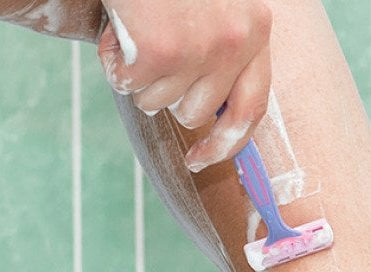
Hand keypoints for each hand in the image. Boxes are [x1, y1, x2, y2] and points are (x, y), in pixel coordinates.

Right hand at [98, 0, 272, 171]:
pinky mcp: (162, 52)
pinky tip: (120, 30)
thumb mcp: (214, 9)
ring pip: (159, 103)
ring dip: (139, 75)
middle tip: (153, 49)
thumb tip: (208, 117)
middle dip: (167, 91)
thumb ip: (222, 54)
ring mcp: (201, 48)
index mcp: (256, 29)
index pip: (252, 108)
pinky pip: (128, 86)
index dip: (225, 143)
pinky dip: (114, 63)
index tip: (198, 158)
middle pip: (195, 112)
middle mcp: (237, 41)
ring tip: (139, 31)